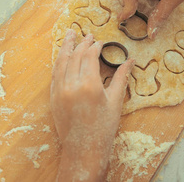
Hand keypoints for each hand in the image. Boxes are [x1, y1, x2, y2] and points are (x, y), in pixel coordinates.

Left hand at [51, 29, 133, 181]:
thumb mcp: (116, 101)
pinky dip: (59, 61)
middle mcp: (71, 85)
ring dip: (65, 47)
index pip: (90, 56)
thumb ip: (122, 78)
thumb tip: (130, 60)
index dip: (95, 46)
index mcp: (89, 85)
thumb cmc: (103, 127)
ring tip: (69, 35)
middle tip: (87, 35)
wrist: (84, 149)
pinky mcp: (53, 97)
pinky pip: (54, 73)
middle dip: (81, 43)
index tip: (100, 42)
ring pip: (61, 62)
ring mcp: (59, 91)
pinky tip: (62, 55)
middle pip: (75, 56)